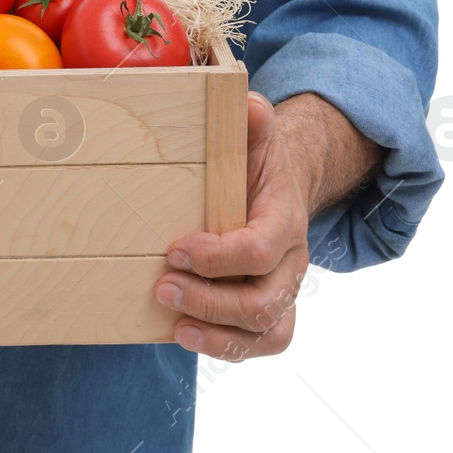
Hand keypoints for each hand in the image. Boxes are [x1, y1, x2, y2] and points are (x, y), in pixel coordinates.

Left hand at [153, 91, 377, 361]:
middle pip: (263, 299)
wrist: (278, 185)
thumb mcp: (254, 134)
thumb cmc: (256, 161)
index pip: (260, 249)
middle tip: (161, 285)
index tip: (176, 250)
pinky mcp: (270, 311)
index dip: (220, 257)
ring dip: (217, 332)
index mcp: (284, 219)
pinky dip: (226, 348)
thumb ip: (251, 120)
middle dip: (210, 299)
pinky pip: (262, 343)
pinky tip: (185, 334)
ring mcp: (283, 290)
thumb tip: (247, 104)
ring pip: (266, 330)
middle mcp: (291, 261)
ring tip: (173, 321)